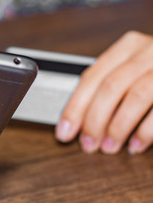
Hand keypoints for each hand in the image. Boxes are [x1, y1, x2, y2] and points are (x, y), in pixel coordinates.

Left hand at [56, 31, 152, 153]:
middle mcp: (148, 51)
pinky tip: (134, 145)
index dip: (74, 108)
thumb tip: (76, 121)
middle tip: (87, 144)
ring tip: (108, 147)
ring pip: (137, 96)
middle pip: (111, 87)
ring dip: (118, 127)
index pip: (91, 77)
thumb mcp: (127, 71)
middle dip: (94, 121)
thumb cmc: (152, 72)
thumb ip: (105, 88)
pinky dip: (146, 131)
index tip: (65, 132)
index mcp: (127, 47)